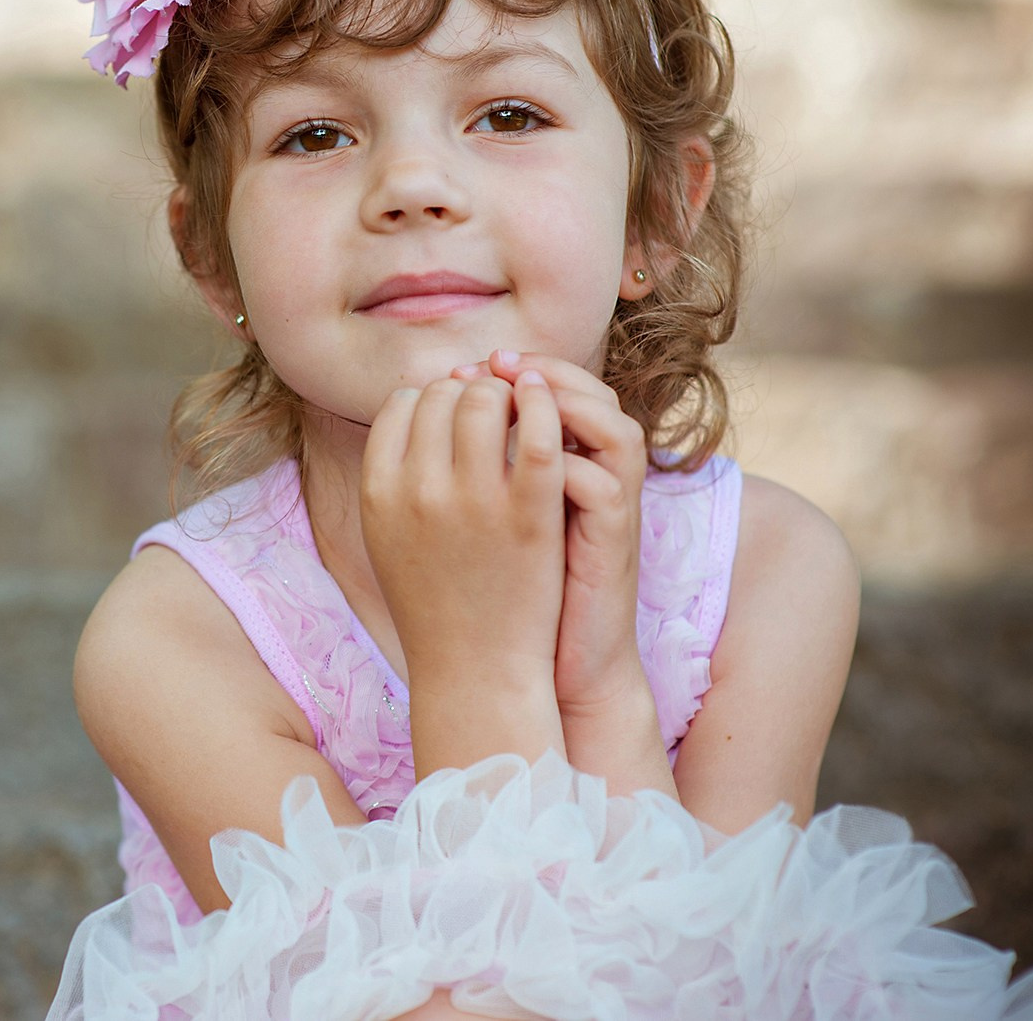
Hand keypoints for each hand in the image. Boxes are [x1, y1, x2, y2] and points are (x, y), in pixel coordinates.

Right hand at [360, 369, 568, 690]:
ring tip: (521, 406)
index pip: (403, 404)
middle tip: (494, 402)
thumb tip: (413, 399)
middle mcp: (418, 490)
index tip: (454, 408)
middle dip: (472, 387)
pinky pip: (539, 434)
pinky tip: (550, 402)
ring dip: (507, 393)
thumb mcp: (387, 532)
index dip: (433, 395)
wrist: (475, 668)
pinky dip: (544, 406)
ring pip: (488, 400)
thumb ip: (392, 469)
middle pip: (445, 394)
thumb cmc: (433, 598)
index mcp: (378, 491)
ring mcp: (474, 501)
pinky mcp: (529, 515)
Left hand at [454, 351, 650, 714]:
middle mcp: (598, 479)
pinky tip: (517, 459)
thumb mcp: (484, 521)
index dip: (511, 369)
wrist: (540, 666)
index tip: (459, 366)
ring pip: (614, 427)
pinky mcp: (615, 546)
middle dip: (535, 371)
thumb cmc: (505, 592)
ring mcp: (613, 512)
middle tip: (486, 366)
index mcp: (565, 468)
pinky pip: (605, 487)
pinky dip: (567, 465)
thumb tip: (417, 418)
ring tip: (508, 397)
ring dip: (562, 402)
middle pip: (592, 393)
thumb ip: (467, 468)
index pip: (556, 390)